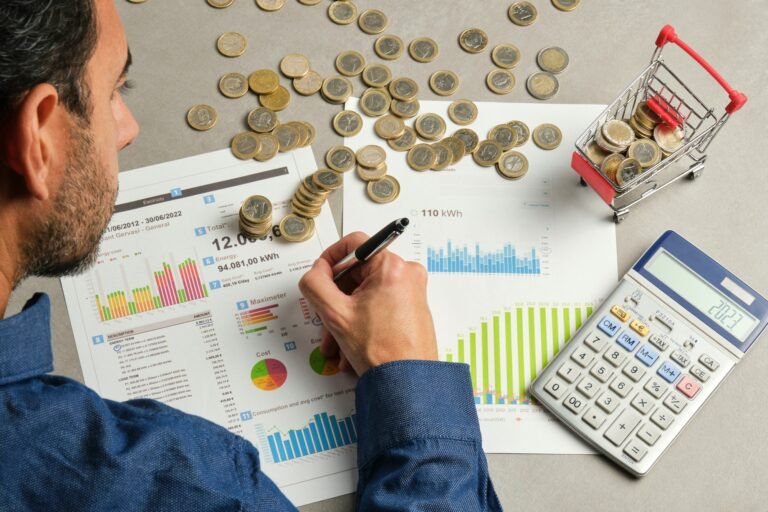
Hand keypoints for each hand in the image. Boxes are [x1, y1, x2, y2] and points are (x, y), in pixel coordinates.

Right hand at [299, 232, 437, 375]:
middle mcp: (407, 275)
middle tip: (325, 321)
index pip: (354, 244)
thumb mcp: (335, 314)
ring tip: (338, 344)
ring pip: (365, 295)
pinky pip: (378, 306)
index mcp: (392, 267)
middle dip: (336, 301)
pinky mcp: (412, 309)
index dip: (330, 258)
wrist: (407, 384)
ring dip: (345, 318)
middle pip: (358, 275)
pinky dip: (361, 323)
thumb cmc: (383, 352)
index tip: (319, 274)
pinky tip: (352, 348)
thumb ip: (316, 284)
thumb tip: (316, 271)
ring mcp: (412, 293)